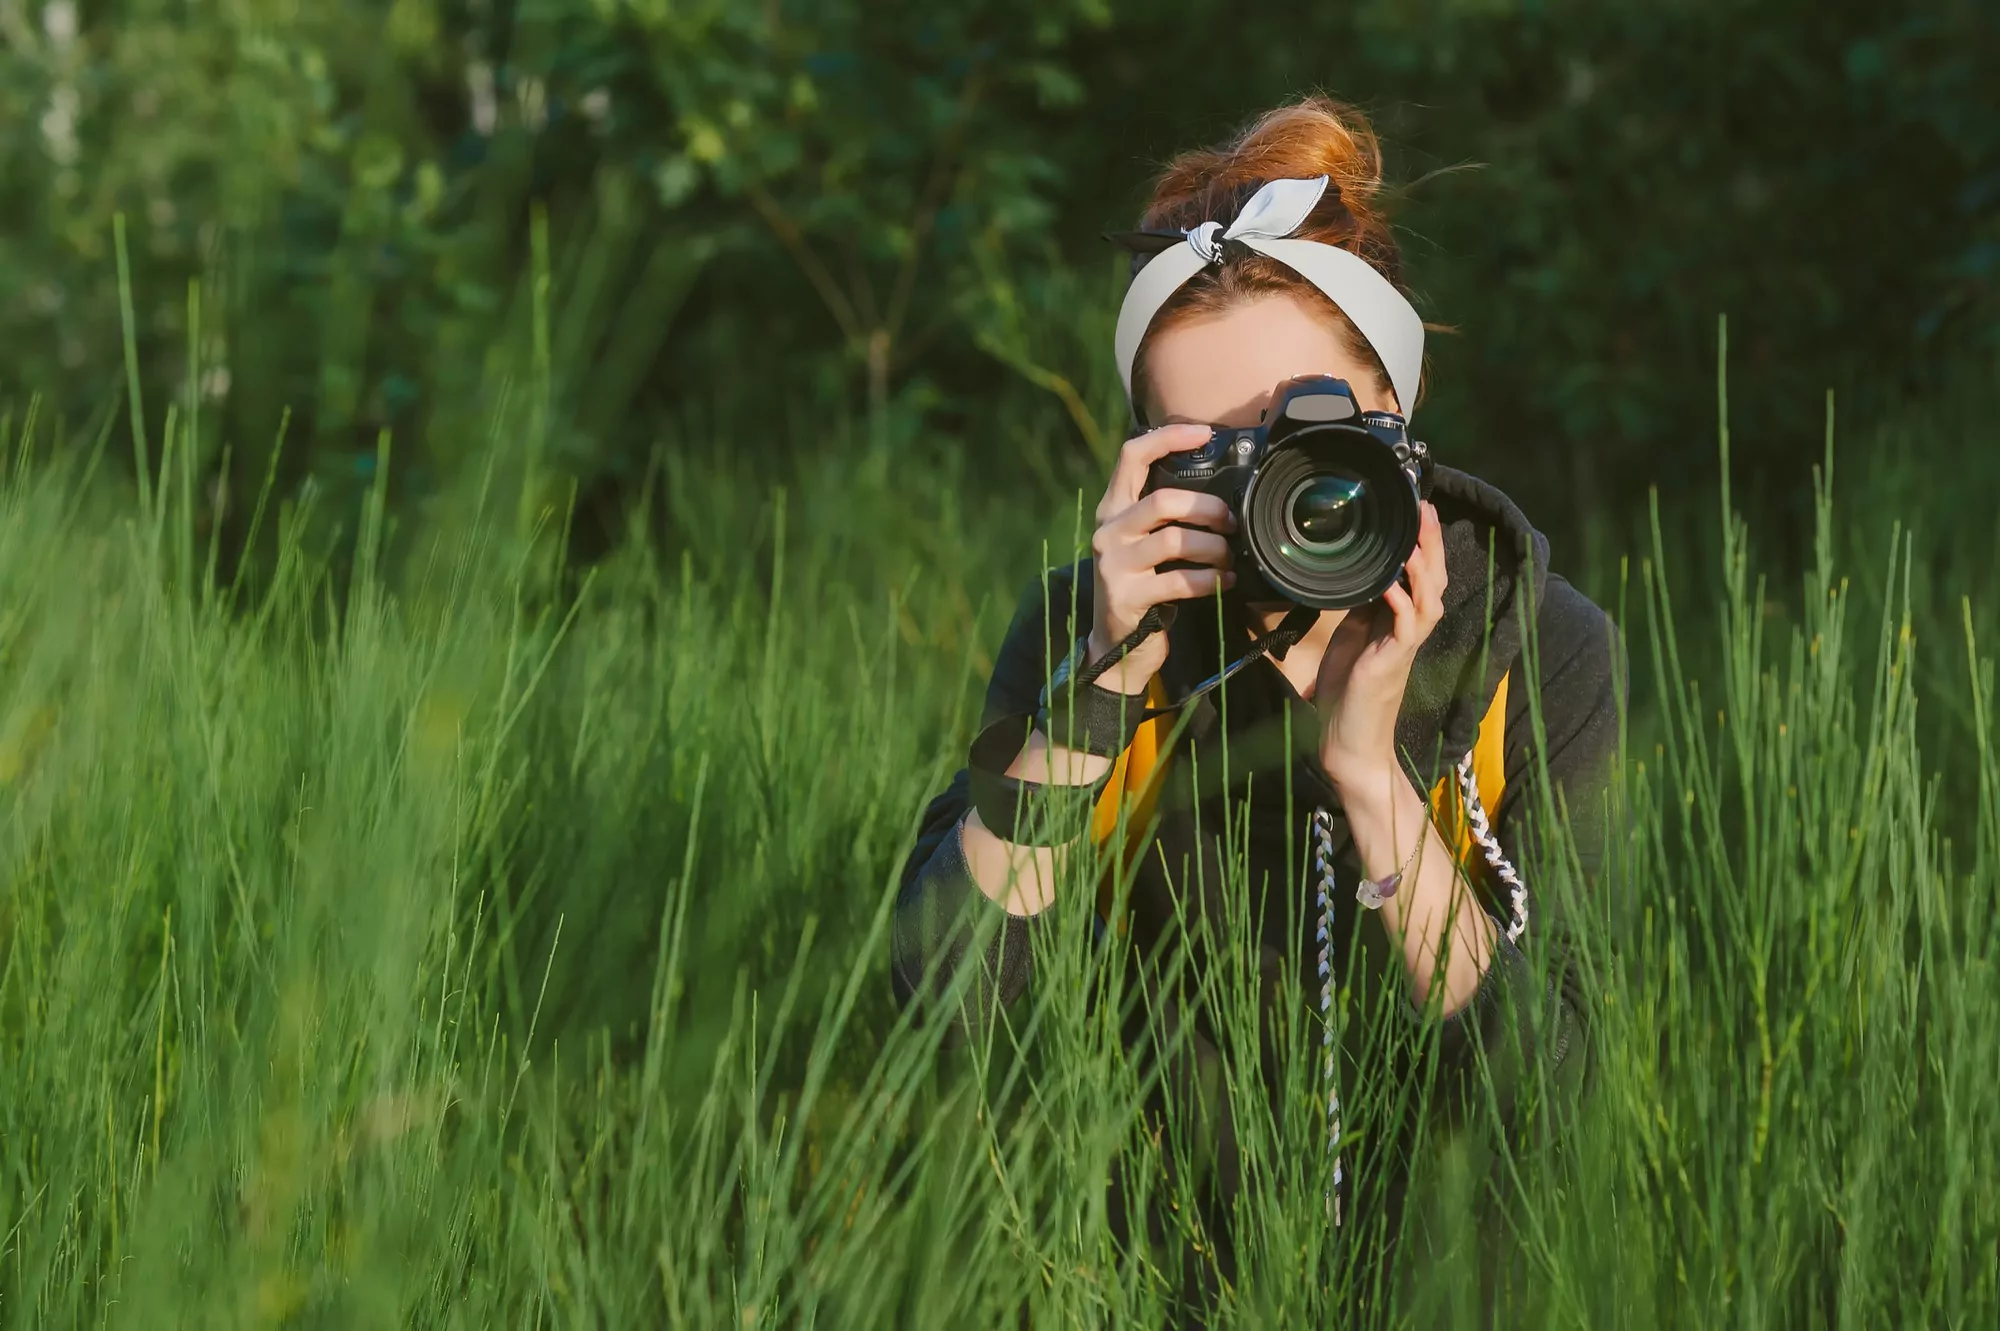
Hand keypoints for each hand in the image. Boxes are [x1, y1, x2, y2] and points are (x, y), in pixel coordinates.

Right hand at [1085, 424, 1237, 693]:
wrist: (1116, 644)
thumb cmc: (1142, 584)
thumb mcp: (1143, 542)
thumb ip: (1164, 515)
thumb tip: (1222, 489)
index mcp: (1113, 508)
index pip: (1132, 455)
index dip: (1168, 438)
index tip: (1205, 433)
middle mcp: (1108, 531)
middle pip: (1163, 501)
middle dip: (1208, 508)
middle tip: (1231, 523)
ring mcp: (1115, 565)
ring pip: (1175, 540)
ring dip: (1213, 548)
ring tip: (1229, 558)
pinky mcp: (1128, 597)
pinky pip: (1181, 581)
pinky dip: (1211, 580)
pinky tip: (1225, 582)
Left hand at [1315, 501, 1446, 792]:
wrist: (1348, 740)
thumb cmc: (1348, 692)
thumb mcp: (1354, 636)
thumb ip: (1364, 606)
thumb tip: (1363, 574)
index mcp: (1401, 623)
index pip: (1423, 577)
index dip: (1425, 545)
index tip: (1419, 511)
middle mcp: (1410, 632)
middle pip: (1435, 580)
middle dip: (1432, 543)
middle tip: (1426, 508)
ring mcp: (1405, 647)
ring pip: (1429, 599)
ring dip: (1425, 567)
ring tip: (1417, 536)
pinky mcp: (1392, 662)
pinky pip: (1405, 626)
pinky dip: (1401, 601)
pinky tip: (1392, 581)